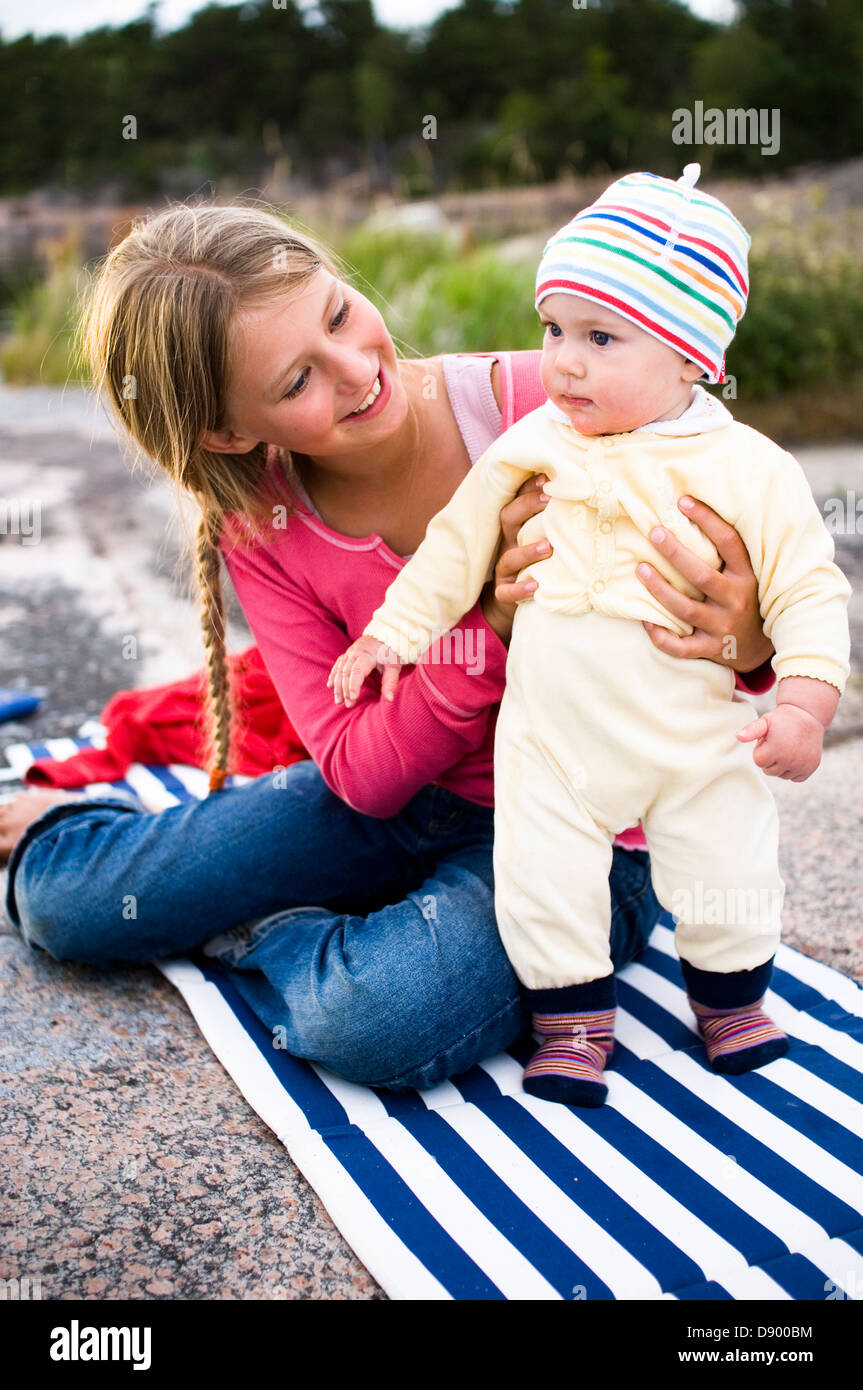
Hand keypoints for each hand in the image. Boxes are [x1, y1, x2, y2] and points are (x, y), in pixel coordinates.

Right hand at [327, 635, 401, 707]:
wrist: (387, 633)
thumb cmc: (392, 651)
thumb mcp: (395, 666)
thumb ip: (391, 682)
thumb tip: (389, 700)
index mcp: (367, 655)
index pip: (357, 671)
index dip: (353, 685)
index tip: (353, 698)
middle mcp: (355, 653)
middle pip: (346, 672)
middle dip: (345, 689)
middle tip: (348, 705)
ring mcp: (350, 652)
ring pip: (340, 670)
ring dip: (337, 686)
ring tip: (338, 700)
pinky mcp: (348, 654)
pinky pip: (338, 664)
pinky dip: (333, 675)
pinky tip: (330, 686)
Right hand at [481, 474, 551, 645]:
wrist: (513, 601)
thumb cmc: (537, 562)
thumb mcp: (543, 537)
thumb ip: (558, 520)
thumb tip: (587, 491)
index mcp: (518, 528)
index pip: (519, 500)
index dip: (529, 488)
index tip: (547, 476)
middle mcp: (509, 544)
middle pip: (508, 519)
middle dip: (526, 507)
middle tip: (548, 499)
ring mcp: (504, 570)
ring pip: (508, 557)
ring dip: (527, 551)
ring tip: (548, 547)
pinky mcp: (503, 592)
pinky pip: (506, 591)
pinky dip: (519, 589)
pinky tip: (534, 586)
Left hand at [636, 496, 773, 673]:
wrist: (759, 648)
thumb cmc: (744, 599)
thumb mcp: (746, 574)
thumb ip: (727, 552)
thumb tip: (690, 509)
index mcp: (747, 576)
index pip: (729, 542)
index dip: (707, 519)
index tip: (682, 501)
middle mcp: (736, 600)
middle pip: (701, 575)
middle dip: (675, 553)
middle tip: (654, 532)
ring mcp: (722, 627)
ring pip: (685, 609)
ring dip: (660, 589)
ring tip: (640, 568)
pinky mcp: (710, 650)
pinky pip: (681, 647)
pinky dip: (661, 636)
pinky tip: (645, 620)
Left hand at [736, 704, 823, 779]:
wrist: (807, 715)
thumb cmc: (782, 719)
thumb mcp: (765, 721)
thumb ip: (751, 730)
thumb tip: (738, 736)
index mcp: (776, 749)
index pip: (758, 761)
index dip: (761, 750)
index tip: (768, 740)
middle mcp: (790, 760)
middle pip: (769, 771)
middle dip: (770, 759)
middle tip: (778, 743)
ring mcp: (802, 765)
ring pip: (782, 775)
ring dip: (782, 765)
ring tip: (787, 748)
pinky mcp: (811, 768)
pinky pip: (796, 777)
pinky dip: (794, 769)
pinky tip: (796, 755)